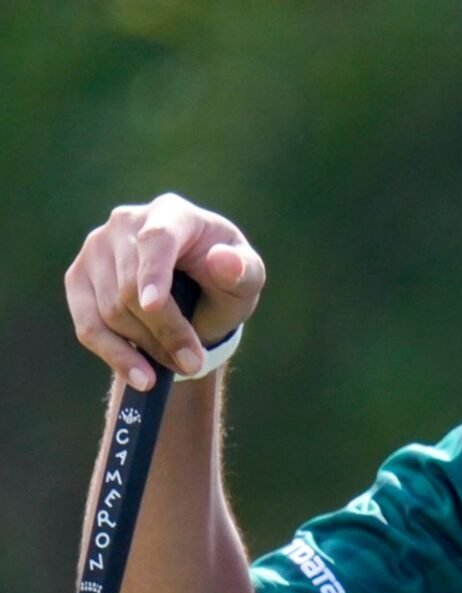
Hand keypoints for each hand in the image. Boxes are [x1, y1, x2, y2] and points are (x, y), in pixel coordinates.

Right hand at [65, 193, 265, 389]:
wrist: (198, 295)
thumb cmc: (226, 281)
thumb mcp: (247, 279)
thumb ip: (243, 271)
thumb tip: (222, 260)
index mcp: (173, 213)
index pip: (156, 240)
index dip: (153, 273)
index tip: (153, 305)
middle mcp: (126, 222)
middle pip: (131, 286)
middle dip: (165, 331)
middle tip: (193, 362)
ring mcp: (97, 248)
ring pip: (110, 310)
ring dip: (147, 347)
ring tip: (179, 365)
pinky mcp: (79, 279)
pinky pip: (88, 325)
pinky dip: (115, 355)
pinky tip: (140, 376)